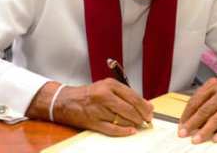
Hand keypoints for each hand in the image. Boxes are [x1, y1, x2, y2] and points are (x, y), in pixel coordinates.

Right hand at [27, 79, 152, 136]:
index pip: (132, 96)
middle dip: (141, 116)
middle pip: (129, 108)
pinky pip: (111, 129)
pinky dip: (123, 131)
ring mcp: (98, 109)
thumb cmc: (89, 94)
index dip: (143, 105)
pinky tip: (130, 131)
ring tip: (139, 125)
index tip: (150, 111)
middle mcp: (104, 95)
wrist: (66, 101)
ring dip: (133, 124)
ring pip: (122, 119)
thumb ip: (126, 95)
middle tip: (147, 120)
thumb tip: (146, 105)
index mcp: (109, 85)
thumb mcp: (107, 88)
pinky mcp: (93, 121)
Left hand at [179, 74, 216, 143]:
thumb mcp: (214, 83)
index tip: (181, 123)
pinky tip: (216, 138)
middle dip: (193, 123)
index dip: (187, 113)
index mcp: (213, 87)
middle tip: (184, 133)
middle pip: (205, 110)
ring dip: (206, 130)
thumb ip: (202, 93)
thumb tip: (189, 109)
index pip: (196, 101)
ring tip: (197, 139)